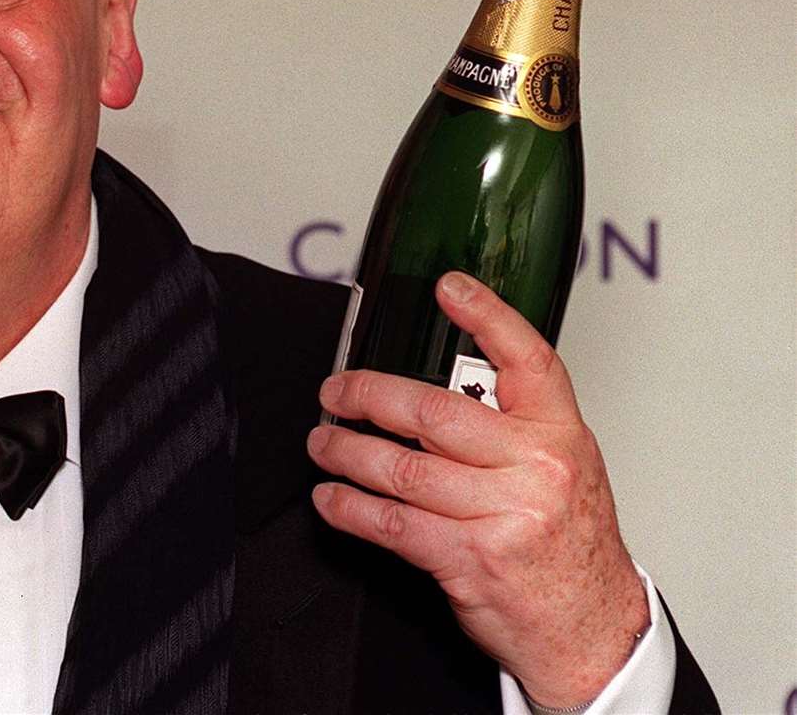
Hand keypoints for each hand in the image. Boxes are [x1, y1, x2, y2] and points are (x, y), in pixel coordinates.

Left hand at [309, 272, 648, 708]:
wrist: (593, 630)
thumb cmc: (571, 544)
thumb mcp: (565, 468)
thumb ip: (513, 425)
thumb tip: (444, 381)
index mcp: (560, 435)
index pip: (527, 360)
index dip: (487, 316)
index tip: (447, 288)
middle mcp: (535, 469)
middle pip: (434, 411)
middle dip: (369, 395)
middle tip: (336, 391)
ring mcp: (503, 515)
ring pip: (402, 468)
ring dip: (347, 452)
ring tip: (323, 443)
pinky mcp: (471, 560)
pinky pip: (392, 523)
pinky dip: (349, 507)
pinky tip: (331, 498)